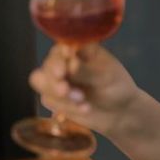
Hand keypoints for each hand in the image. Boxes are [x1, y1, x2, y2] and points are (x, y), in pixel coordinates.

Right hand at [25, 41, 144, 140]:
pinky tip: (86, 108)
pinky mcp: (53, 97)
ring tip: (81, 100)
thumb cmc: (116, 86)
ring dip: (57, 93)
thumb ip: (86, 70)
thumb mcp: (106, 76)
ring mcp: (55, 78)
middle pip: (46, 65)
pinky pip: (48, 100)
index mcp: (77, 48)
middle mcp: (63, 60)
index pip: (61, 47)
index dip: (60, 55)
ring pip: (40, 82)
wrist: (119, 112)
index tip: (66, 61)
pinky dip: (66, 106)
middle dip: (54, 79)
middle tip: (65, 89)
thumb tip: (71, 63)